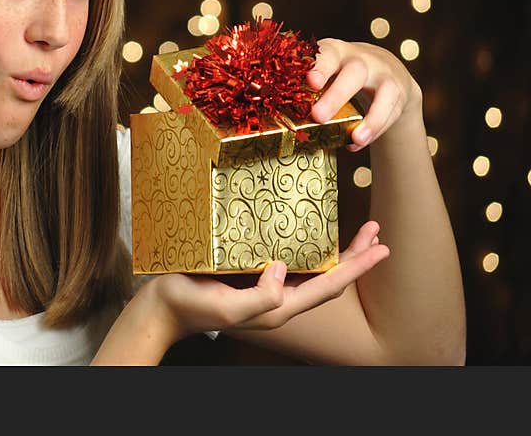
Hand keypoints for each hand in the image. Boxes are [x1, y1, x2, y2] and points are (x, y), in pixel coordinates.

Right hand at [146, 221, 388, 340]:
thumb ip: (259, 297)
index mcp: (279, 308)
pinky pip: (288, 261)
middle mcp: (278, 298)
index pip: (328, 285)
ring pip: (312, 268)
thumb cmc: (190, 307)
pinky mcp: (249, 274)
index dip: (357, 266)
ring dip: (337, 251)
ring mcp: (264, 286)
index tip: (381, 248)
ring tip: (354, 233)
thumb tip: (283, 269)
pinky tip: (306, 234)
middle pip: (328, 277)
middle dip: (355, 256)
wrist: (161, 308)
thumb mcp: (227, 308)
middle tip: (376, 233)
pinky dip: (307, 247)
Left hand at [307, 38, 422, 151]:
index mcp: (335, 52)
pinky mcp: (400, 92)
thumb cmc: (342, 75)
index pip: (327, 54)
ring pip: (384, 92)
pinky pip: (392, 111)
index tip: (310, 82)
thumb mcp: (326, 73)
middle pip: (354, 72)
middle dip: (337, 95)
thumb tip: (281, 114)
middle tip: (318, 116)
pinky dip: (376, 129)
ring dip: (371, 118)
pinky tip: (358, 143)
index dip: (319, 67)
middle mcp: (361, 59)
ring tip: (355, 139)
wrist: (386, 72)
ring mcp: (384, 75)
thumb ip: (308, 88)